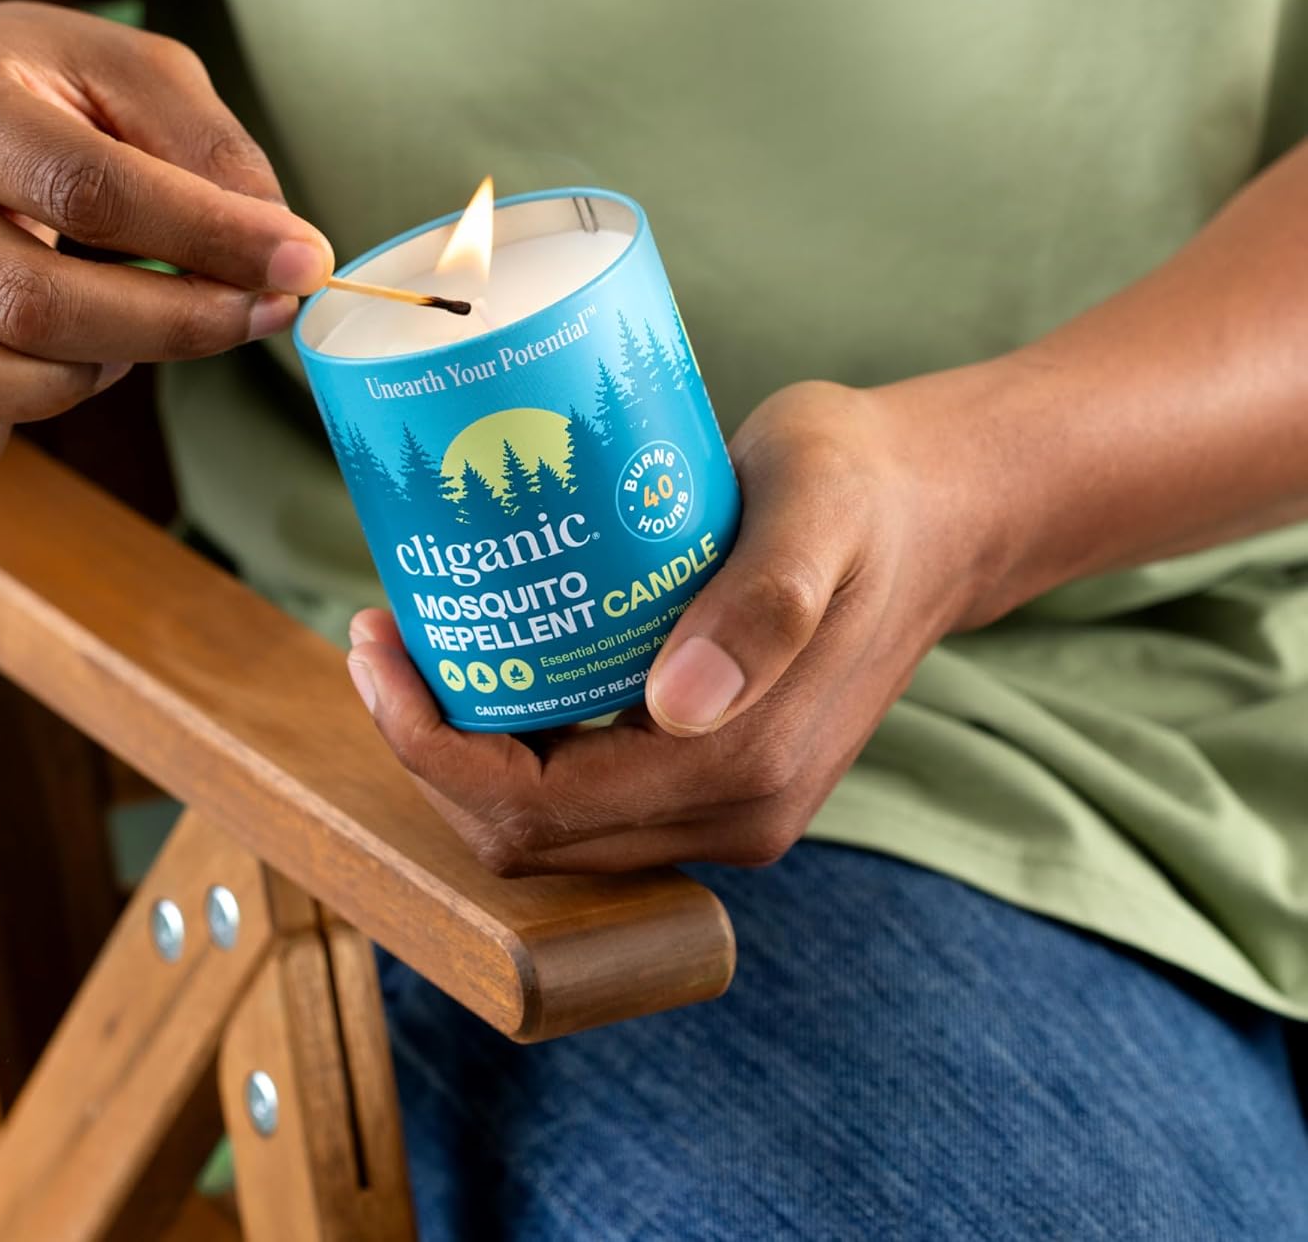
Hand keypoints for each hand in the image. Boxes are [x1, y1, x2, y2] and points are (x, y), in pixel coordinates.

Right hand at [0, 1, 331, 490]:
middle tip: (259, 314)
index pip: (92, 191)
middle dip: (180, 325)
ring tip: (119, 330)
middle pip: (38, 306)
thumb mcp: (120, 70)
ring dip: (86, 379)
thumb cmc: (21, 95)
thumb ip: (208, 145)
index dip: (215, 239)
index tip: (303, 262)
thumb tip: (281, 247)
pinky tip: (34, 382)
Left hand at [346, 380, 984, 874]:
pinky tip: (495, 658)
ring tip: (420, 642)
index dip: (432, 747)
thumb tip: (679, 707)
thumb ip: (763, 608)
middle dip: (430, 749)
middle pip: (526, 834)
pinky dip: (517, 742)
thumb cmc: (866, 487)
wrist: (938, 507)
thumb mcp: (815, 513)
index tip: (383, 649)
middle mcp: (734, 811)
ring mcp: (728, 801)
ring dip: (465, 750)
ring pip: (549, 823)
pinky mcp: (720, 771)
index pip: (537, 809)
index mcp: (745, 767)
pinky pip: (586, 791)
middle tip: (385, 634)